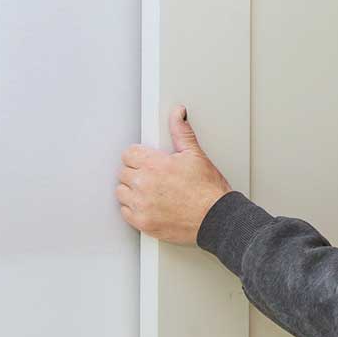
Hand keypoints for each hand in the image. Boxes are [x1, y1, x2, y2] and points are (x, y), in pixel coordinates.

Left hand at [117, 106, 231, 244]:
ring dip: (132, 191)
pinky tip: (149, 205)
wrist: (216, 218)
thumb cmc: (208, 190)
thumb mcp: (196, 155)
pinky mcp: (142, 222)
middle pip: (123, 173)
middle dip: (136, 173)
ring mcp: (141, 204)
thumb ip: (181, 132)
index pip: (128, 154)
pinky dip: (134, 209)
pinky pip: (125, 212)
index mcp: (154, 164)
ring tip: (150, 191)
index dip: (138, 156)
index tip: (146, 161)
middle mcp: (144, 184)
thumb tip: (178, 114)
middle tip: (153, 177)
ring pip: (121, 192)